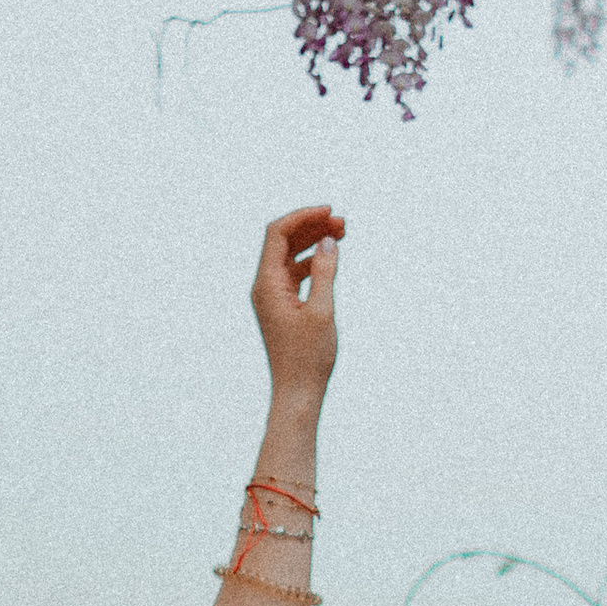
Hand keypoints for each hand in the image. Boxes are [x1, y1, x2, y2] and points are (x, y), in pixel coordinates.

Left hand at [251, 205, 342, 406]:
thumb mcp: (322, 311)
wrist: (297, 393)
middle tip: (342, 223)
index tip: (329, 212)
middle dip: (311, 226)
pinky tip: (330, 260)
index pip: (277, 234)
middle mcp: (264, 287)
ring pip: (289, 256)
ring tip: (341, 234)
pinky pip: (294, 273)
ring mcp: (272, 296)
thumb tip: (328, 241)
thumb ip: (325, 272)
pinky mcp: (282, 306)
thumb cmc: (308, 358)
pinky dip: (312, 262)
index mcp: (267, 285)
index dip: (302, 217)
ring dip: (313, 242)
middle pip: (282, 241)